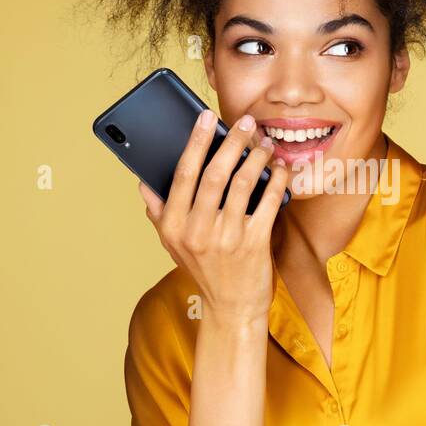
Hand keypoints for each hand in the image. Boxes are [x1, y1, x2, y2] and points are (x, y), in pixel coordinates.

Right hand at [138, 110, 288, 323]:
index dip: (195, 141)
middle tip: (246, 122)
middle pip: (214, 173)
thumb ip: (159, 213)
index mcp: (173, 225)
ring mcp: (226, 238)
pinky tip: (281, 169)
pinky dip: (277, 181)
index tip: (206, 117)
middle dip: (231, 141)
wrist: (232, 308)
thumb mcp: (172, 245)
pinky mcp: (254, 244)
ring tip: (265, 144)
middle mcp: (196, 231)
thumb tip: (144, 183)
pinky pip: (269, 202)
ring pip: (243, 183)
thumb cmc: (204, 271)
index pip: (183, 173)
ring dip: (257, 157)